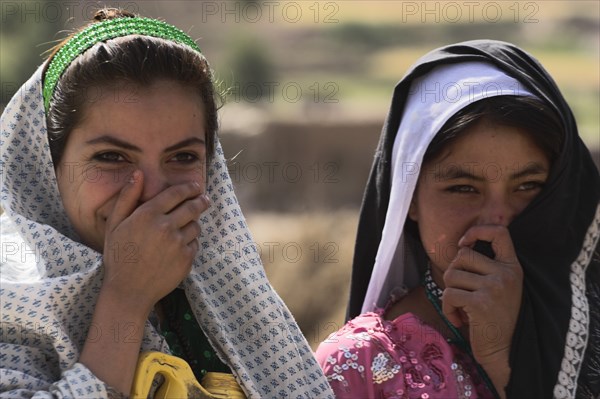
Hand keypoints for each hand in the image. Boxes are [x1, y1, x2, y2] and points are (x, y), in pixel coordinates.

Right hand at [101, 170, 208, 313]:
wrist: (128, 291)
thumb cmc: (119, 256)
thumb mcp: (115, 224)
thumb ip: (127, 197)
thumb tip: (138, 173)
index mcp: (148, 215)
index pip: (176, 193)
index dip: (189, 187)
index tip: (195, 186)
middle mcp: (166, 227)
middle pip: (193, 207)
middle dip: (201, 200)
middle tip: (204, 199)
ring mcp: (178, 244)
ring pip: (196, 226)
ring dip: (194, 223)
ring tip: (187, 226)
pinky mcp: (187, 259)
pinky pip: (195, 244)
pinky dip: (191, 242)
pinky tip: (180, 246)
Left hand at [441, 224, 522, 366]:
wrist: (505, 353)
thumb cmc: (495, 320)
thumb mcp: (499, 288)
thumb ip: (485, 268)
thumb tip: (459, 248)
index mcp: (513, 267)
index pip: (499, 232)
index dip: (477, 231)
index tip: (464, 243)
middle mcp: (506, 274)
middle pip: (462, 255)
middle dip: (454, 274)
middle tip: (461, 294)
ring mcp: (495, 287)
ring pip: (452, 275)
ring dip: (449, 294)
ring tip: (462, 309)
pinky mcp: (481, 302)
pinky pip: (448, 294)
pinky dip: (447, 308)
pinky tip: (459, 320)